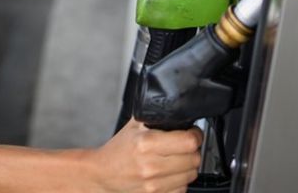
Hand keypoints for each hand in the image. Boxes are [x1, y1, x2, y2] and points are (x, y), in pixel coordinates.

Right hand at [87, 118, 201, 192]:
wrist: (102, 174)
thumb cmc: (117, 151)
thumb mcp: (134, 126)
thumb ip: (156, 117)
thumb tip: (178, 112)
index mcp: (147, 143)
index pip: (189, 141)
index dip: (195, 135)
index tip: (192, 133)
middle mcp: (151, 165)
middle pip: (194, 159)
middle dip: (192, 150)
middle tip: (183, 146)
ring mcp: (154, 184)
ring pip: (191, 175)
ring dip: (187, 166)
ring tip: (175, 160)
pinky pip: (182, 189)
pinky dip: (179, 181)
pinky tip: (169, 173)